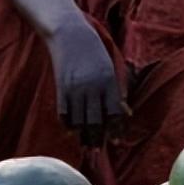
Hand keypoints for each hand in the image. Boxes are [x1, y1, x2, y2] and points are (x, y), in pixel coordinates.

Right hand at [45, 16, 125, 145]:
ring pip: (79, 121)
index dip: (116, 129)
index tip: (116, 141)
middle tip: (99, 151)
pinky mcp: (60, 88)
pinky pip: (64, 114)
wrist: (70, 34)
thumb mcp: (110, 67)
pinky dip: (68, 124)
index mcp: (109, 81)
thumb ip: (115, 90)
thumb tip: (123, 113)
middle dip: (98, 138)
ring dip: (83, 134)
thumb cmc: (95, 50)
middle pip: (96, 121)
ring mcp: (75, 89)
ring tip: (86, 144)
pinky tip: (72, 130)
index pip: (114, 113)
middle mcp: (92, 87)